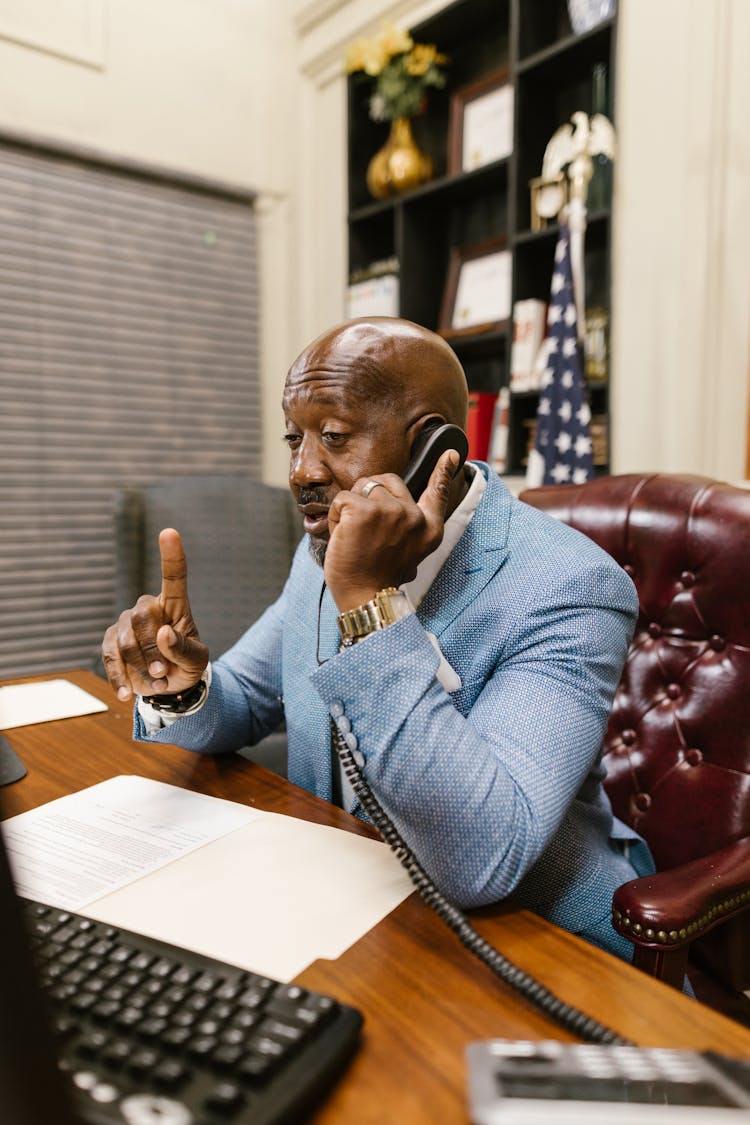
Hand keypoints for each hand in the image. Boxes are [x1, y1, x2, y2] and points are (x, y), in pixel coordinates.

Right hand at [101, 528, 208, 701]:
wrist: (170, 685)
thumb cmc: (187, 665)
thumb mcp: (197, 660)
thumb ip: (184, 648)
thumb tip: (163, 634)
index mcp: (175, 605)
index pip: (174, 577)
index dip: (171, 555)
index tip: (169, 532)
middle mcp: (148, 608)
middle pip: (142, 618)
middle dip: (152, 650)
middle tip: (165, 672)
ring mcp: (126, 624)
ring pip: (125, 641)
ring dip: (141, 668)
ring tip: (157, 681)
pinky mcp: (111, 642)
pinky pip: (110, 657)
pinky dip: (119, 678)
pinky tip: (127, 693)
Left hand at [324, 449, 458, 611]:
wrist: (365, 597)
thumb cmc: (378, 576)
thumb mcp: (408, 552)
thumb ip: (408, 527)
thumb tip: (394, 504)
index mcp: (428, 528)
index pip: (437, 493)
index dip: (443, 472)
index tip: (451, 454)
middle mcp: (414, 516)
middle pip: (387, 481)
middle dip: (369, 495)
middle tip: (365, 529)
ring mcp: (390, 511)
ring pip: (362, 488)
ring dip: (350, 509)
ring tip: (354, 536)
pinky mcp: (364, 511)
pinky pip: (342, 499)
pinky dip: (335, 517)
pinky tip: (342, 537)